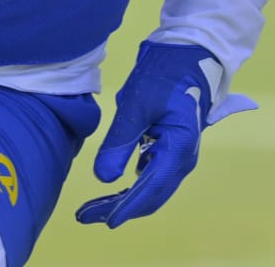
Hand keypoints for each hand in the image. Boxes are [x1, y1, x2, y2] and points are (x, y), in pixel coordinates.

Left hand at [74, 41, 255, 228]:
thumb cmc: (164, 75)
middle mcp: (183, 159)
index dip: (123, 208)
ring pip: (152, 190)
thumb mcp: (136, 104)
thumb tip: (104, 179)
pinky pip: (152, 177)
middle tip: (84, 214)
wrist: (190, 55)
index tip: (98, 219)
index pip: (149, 190)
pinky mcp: (173, 150)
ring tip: (93, 206)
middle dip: (119, 209)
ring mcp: (180, 156)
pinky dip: (132, 187)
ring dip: (124, 200)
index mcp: (179, 149)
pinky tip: (113, 186)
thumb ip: (120, 141)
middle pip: (151, 196)